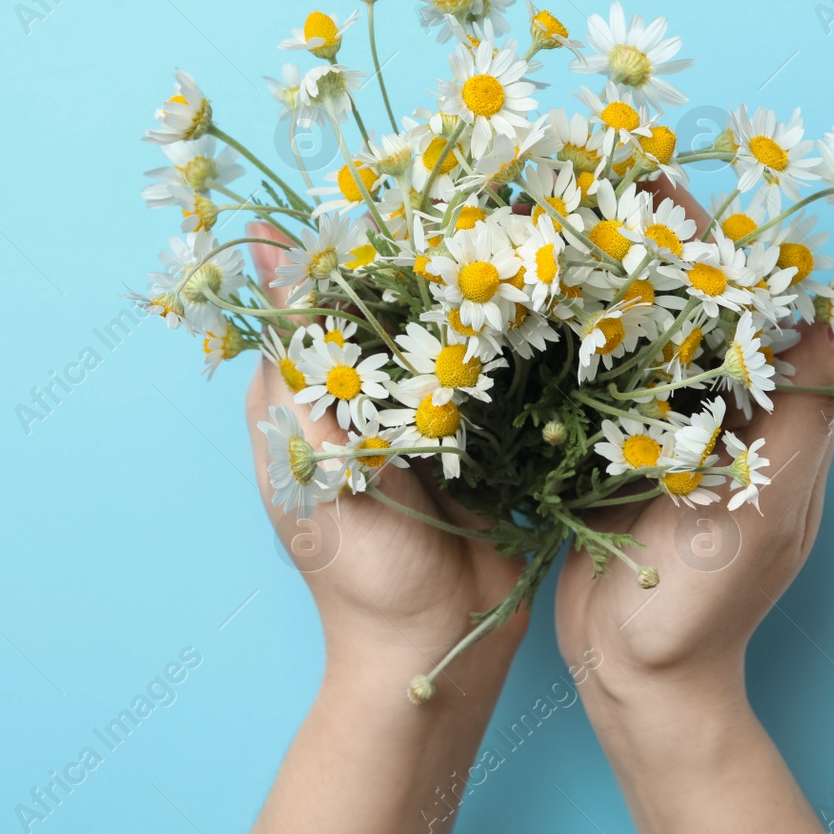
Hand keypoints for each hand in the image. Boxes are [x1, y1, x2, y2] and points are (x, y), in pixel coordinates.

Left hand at [235, 224, 528, 833]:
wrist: (437, 657)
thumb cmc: (358, 574)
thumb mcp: (310, 466)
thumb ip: (299, 365)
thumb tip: (269, 253)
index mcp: (317, 392)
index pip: (332, 289)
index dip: (361, 235)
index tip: (406, 176)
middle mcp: (376, 392)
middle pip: (404, 299)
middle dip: (439, 252)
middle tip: (491, 188)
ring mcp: (438, 414)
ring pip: (460, 328)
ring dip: (490, 288)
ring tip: (536, 225)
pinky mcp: (494, 437)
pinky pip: (508, 376)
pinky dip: (528, 343)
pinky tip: (564, 299)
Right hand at [552, 184, 833, 833]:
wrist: (639, 676)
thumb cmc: (712, 601)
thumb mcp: (768, 505)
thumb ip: (801, 414)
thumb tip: (832, 315)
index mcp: (773, 419)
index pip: (755, 309)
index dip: (723, 247)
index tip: (679, 193)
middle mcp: (722, 416)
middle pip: (694, 309)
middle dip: (657, 246)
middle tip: (609, 180)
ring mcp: (663, 435)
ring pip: (642, 337)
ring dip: (611, 280)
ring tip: (565, 215)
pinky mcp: (611, 455)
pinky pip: (598, 383)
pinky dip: (575, 339)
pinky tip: (535, 297)